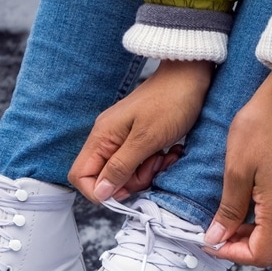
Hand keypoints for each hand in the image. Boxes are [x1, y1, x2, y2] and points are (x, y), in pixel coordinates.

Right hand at [69, 60, 212, 202]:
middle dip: (131, 181)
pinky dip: (155, 163)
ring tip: (165, 156)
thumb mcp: (146, 140)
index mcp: (102, 137)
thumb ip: (120, 167)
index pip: (81, 175)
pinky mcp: (138, 139)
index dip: (99, 191)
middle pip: (105, 178)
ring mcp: (123, 138)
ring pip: (125, 173)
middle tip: (153, 167)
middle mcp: (107, 139)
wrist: (191, 77)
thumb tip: (100, 193)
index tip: (126, 191)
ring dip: (147, 172)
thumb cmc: (170, 102)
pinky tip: (170, 152)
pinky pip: (140, 163)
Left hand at [204, 66, 271, 266]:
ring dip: (255, 238)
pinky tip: (247, 208)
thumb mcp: (235, 170)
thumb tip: (217, 237)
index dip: (232, 254)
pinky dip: (267, 224)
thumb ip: (228, 210)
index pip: (261, 254)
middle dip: (244, 250)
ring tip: (230, 222)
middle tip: (219, 236)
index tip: (212, 243)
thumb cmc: (261, 126)